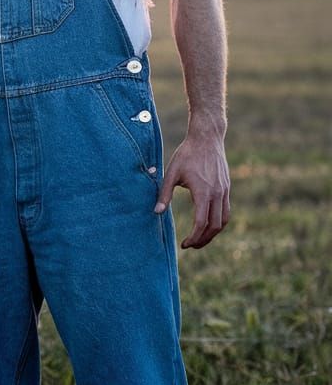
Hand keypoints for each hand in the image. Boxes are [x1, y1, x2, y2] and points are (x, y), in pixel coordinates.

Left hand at [154, 130, 230, 247]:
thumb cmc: (187, 154)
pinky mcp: (227, 188)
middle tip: (191, 245)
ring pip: (223, 220)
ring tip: (200, 239)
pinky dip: (218, 222)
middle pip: (214, 226)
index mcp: (204, 192)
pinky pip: (226, 211)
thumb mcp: (172, 173)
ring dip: (212, 233)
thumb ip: (164, 194)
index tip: (184, 244)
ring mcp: (225, 191)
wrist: (207, 138)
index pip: (201, 223)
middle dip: (203, 240)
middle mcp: (217, 194)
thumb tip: (157, 212)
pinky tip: (208, 224)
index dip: (194, 237)